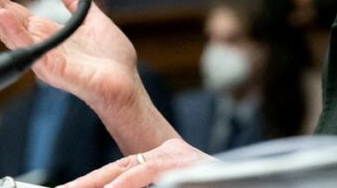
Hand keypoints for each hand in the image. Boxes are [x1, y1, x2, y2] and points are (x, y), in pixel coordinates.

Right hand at [0, 0, 139, 111]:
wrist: (126, 84)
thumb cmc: (111, 61)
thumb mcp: (95, 23)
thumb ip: (79, 6)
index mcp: (46, 35)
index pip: (15, 12)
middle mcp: (39, 46)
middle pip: (6, 20)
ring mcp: (42, 58)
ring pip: (11, 33)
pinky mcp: (52, 69)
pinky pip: (30, 48)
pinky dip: (15, 31)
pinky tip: (4, 15)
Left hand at [60, 138, 214, 187]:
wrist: (250, 181)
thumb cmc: (212, 183)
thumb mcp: (173, 186)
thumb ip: (151, 184)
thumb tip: (114, 185)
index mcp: (165, 160)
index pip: (120, 171)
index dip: (90, 183)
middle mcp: (171, 153)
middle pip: (118, 168)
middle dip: (86, 183)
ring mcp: (180, 156)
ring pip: (129, 170)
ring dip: (99, 184)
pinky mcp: (186, 162)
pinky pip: (146, 171)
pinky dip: (125, 183)